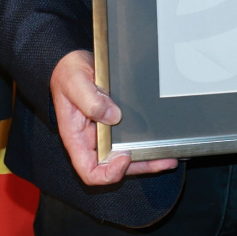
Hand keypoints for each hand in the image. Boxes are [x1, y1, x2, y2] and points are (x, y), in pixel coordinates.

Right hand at [50, 50, 178, 185]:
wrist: (73, 62)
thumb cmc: (68, 74)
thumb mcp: (75, 83)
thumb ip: (90, 100)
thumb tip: (112, 116)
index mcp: (76, 138)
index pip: (89, 171)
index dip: (108, 173)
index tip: (124, 158)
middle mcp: (91, 141)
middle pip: (114, 167)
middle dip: (139, 167)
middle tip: (162, 161)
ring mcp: (104, 135)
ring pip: (126, 157)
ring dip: (147, 160)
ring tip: (169, 157)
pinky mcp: (116, 125)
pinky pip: (130, 140)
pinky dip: (146, 144)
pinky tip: (162, 141)